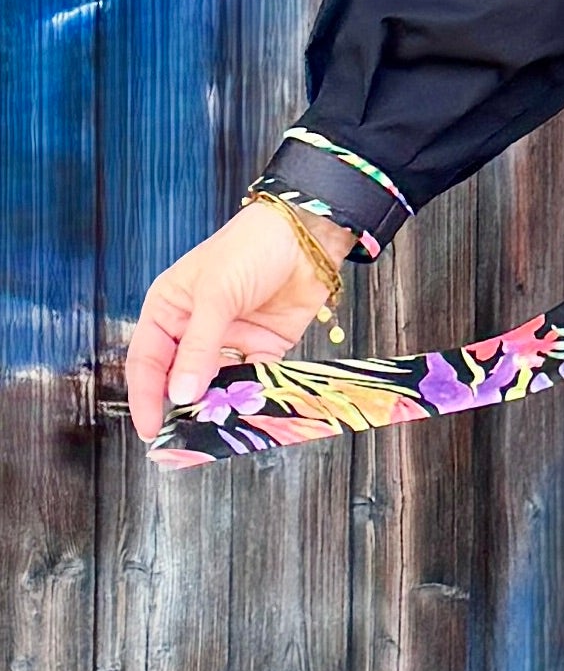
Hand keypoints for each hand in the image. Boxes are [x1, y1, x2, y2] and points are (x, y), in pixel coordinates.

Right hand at [124, 199, 355, 440]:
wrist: (309, 233)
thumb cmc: (251, 247)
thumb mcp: (216, 294)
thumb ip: (199, 347)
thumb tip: (180, 395)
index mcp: (170, 308)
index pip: (148, 360)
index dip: (146, 396)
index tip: (150, 429)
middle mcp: (195, 327)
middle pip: (180, 377)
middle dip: (181, 405)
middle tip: (184, 437)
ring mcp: (230, 338)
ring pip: (216, 384)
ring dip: (217, 404)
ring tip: (218, 427)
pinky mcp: (265, 345)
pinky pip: (253, 380)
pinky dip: (252, 395)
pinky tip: (252, 408)